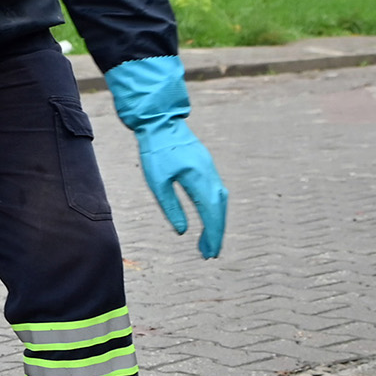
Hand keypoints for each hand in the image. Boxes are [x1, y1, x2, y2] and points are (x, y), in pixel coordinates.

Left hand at [136, 124, 227, 257]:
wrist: (160, 121)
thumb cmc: (155, 151)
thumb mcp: (157, 182)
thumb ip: (171, 207)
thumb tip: (183, 231)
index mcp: (199, 179)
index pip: (211, 213)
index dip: (213, 235)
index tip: (210, 253)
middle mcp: (210, 174)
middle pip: (219, 210)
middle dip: (216, 233)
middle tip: (209, 254)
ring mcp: (211, 169)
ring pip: (220, 201)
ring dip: (216, 222)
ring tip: (208, 242)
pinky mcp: (207, 166)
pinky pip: (216, 192)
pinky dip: (214, 209)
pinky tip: (208, 218)